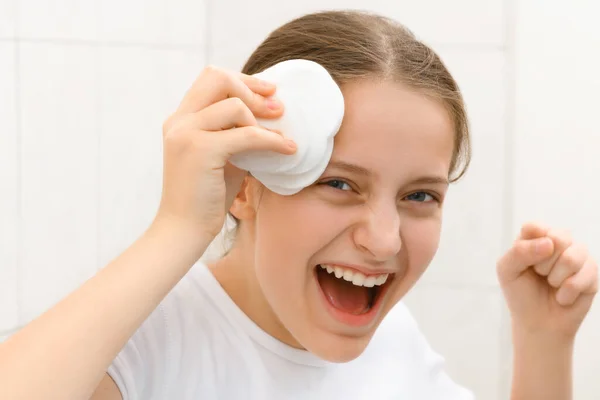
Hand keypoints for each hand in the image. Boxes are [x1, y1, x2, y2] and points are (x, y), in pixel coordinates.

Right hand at [155, 65, 295, 241]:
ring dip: (263, 121)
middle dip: (252, 89)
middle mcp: (179, 121)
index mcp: (180, 119)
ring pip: (235, 105)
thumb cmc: (205, 197)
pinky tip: (288, 149)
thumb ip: (236, 133)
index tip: (269, 92)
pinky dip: (271, 140)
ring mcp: (186, 133)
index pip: (211, 78)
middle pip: (218, 77)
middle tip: (278, 108)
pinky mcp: (199, 150)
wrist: (183, 230)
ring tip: (280, 138)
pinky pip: (246, 135)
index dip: (243, 80)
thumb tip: (269, 116)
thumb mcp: (222, 157)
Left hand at [497, 222, 597, 338]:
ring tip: (551, 284)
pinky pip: (584, 277)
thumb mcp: (507, 271)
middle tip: (539, 274)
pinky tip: (562, 296)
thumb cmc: (520, 293)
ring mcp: (577, 255)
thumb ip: (519, 251)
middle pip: (559, 237)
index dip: (529, 246)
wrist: (538, 323)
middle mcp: (558, 241)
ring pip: (572, 256)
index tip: (525, 263)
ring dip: (556, 278)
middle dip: (544, 263)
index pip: (535, 226)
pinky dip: (567, 293)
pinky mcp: (592, 272)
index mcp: (534, 237)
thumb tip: (549, 243)